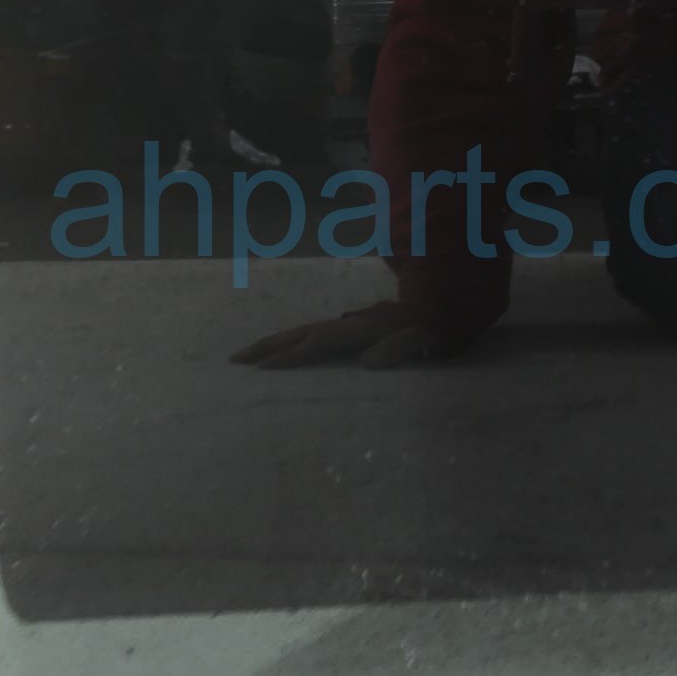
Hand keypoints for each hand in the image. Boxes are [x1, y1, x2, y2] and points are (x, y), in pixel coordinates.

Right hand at [229, 301, 438, 370]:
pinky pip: (311, 336)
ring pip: (302, 332)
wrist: (440, 307)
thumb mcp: (426, 340)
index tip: (264, 368)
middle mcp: (348, 323)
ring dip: (273, 343)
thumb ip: (401, 347)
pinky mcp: (346, 330)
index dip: (293, 355)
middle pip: (301, 332)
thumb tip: (367, 362)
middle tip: (235, 359)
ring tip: (244, 357)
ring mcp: (346, 325)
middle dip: (268, 346)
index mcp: (362, 328)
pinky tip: (276, 354)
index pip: (320, 342)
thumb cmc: (434, 331)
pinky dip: (289, 343)